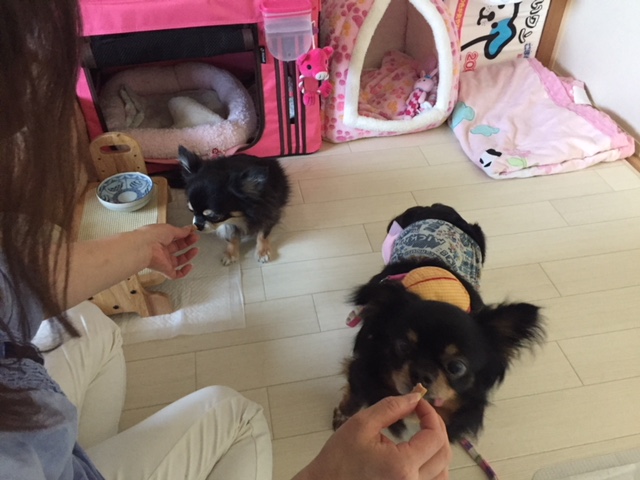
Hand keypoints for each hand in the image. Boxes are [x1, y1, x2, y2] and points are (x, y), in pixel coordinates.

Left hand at [134, 224, 198, 278]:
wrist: (144, 247)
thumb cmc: (152, 236)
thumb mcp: (169, 229)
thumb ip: (181, 231)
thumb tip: (189, 229)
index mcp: (160, 238)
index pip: (175, 237)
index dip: (184, 234)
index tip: (192, 232)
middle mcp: (161, 249)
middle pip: (178, 248)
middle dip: (188, 243)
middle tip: (195, 238)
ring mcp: (164, 260)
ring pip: (178, 260)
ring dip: (188, 255)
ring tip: (195, 249)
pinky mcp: (165, 270)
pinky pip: (176, 274)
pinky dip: (184, 271)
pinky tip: (190, 266)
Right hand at [294, 393, 450, 479]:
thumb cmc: (339, 457)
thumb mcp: (362, 424)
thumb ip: (392, 407)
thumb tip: (415, 397)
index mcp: (402, 465)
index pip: (434, 436)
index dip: (431, 414)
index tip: (418, 403)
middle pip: (443, 453)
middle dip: (436, 427)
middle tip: (421, 412)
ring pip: (443, 471)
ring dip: (438, 447)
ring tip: (423, 431)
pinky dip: (434, 466)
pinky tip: (422, 454)